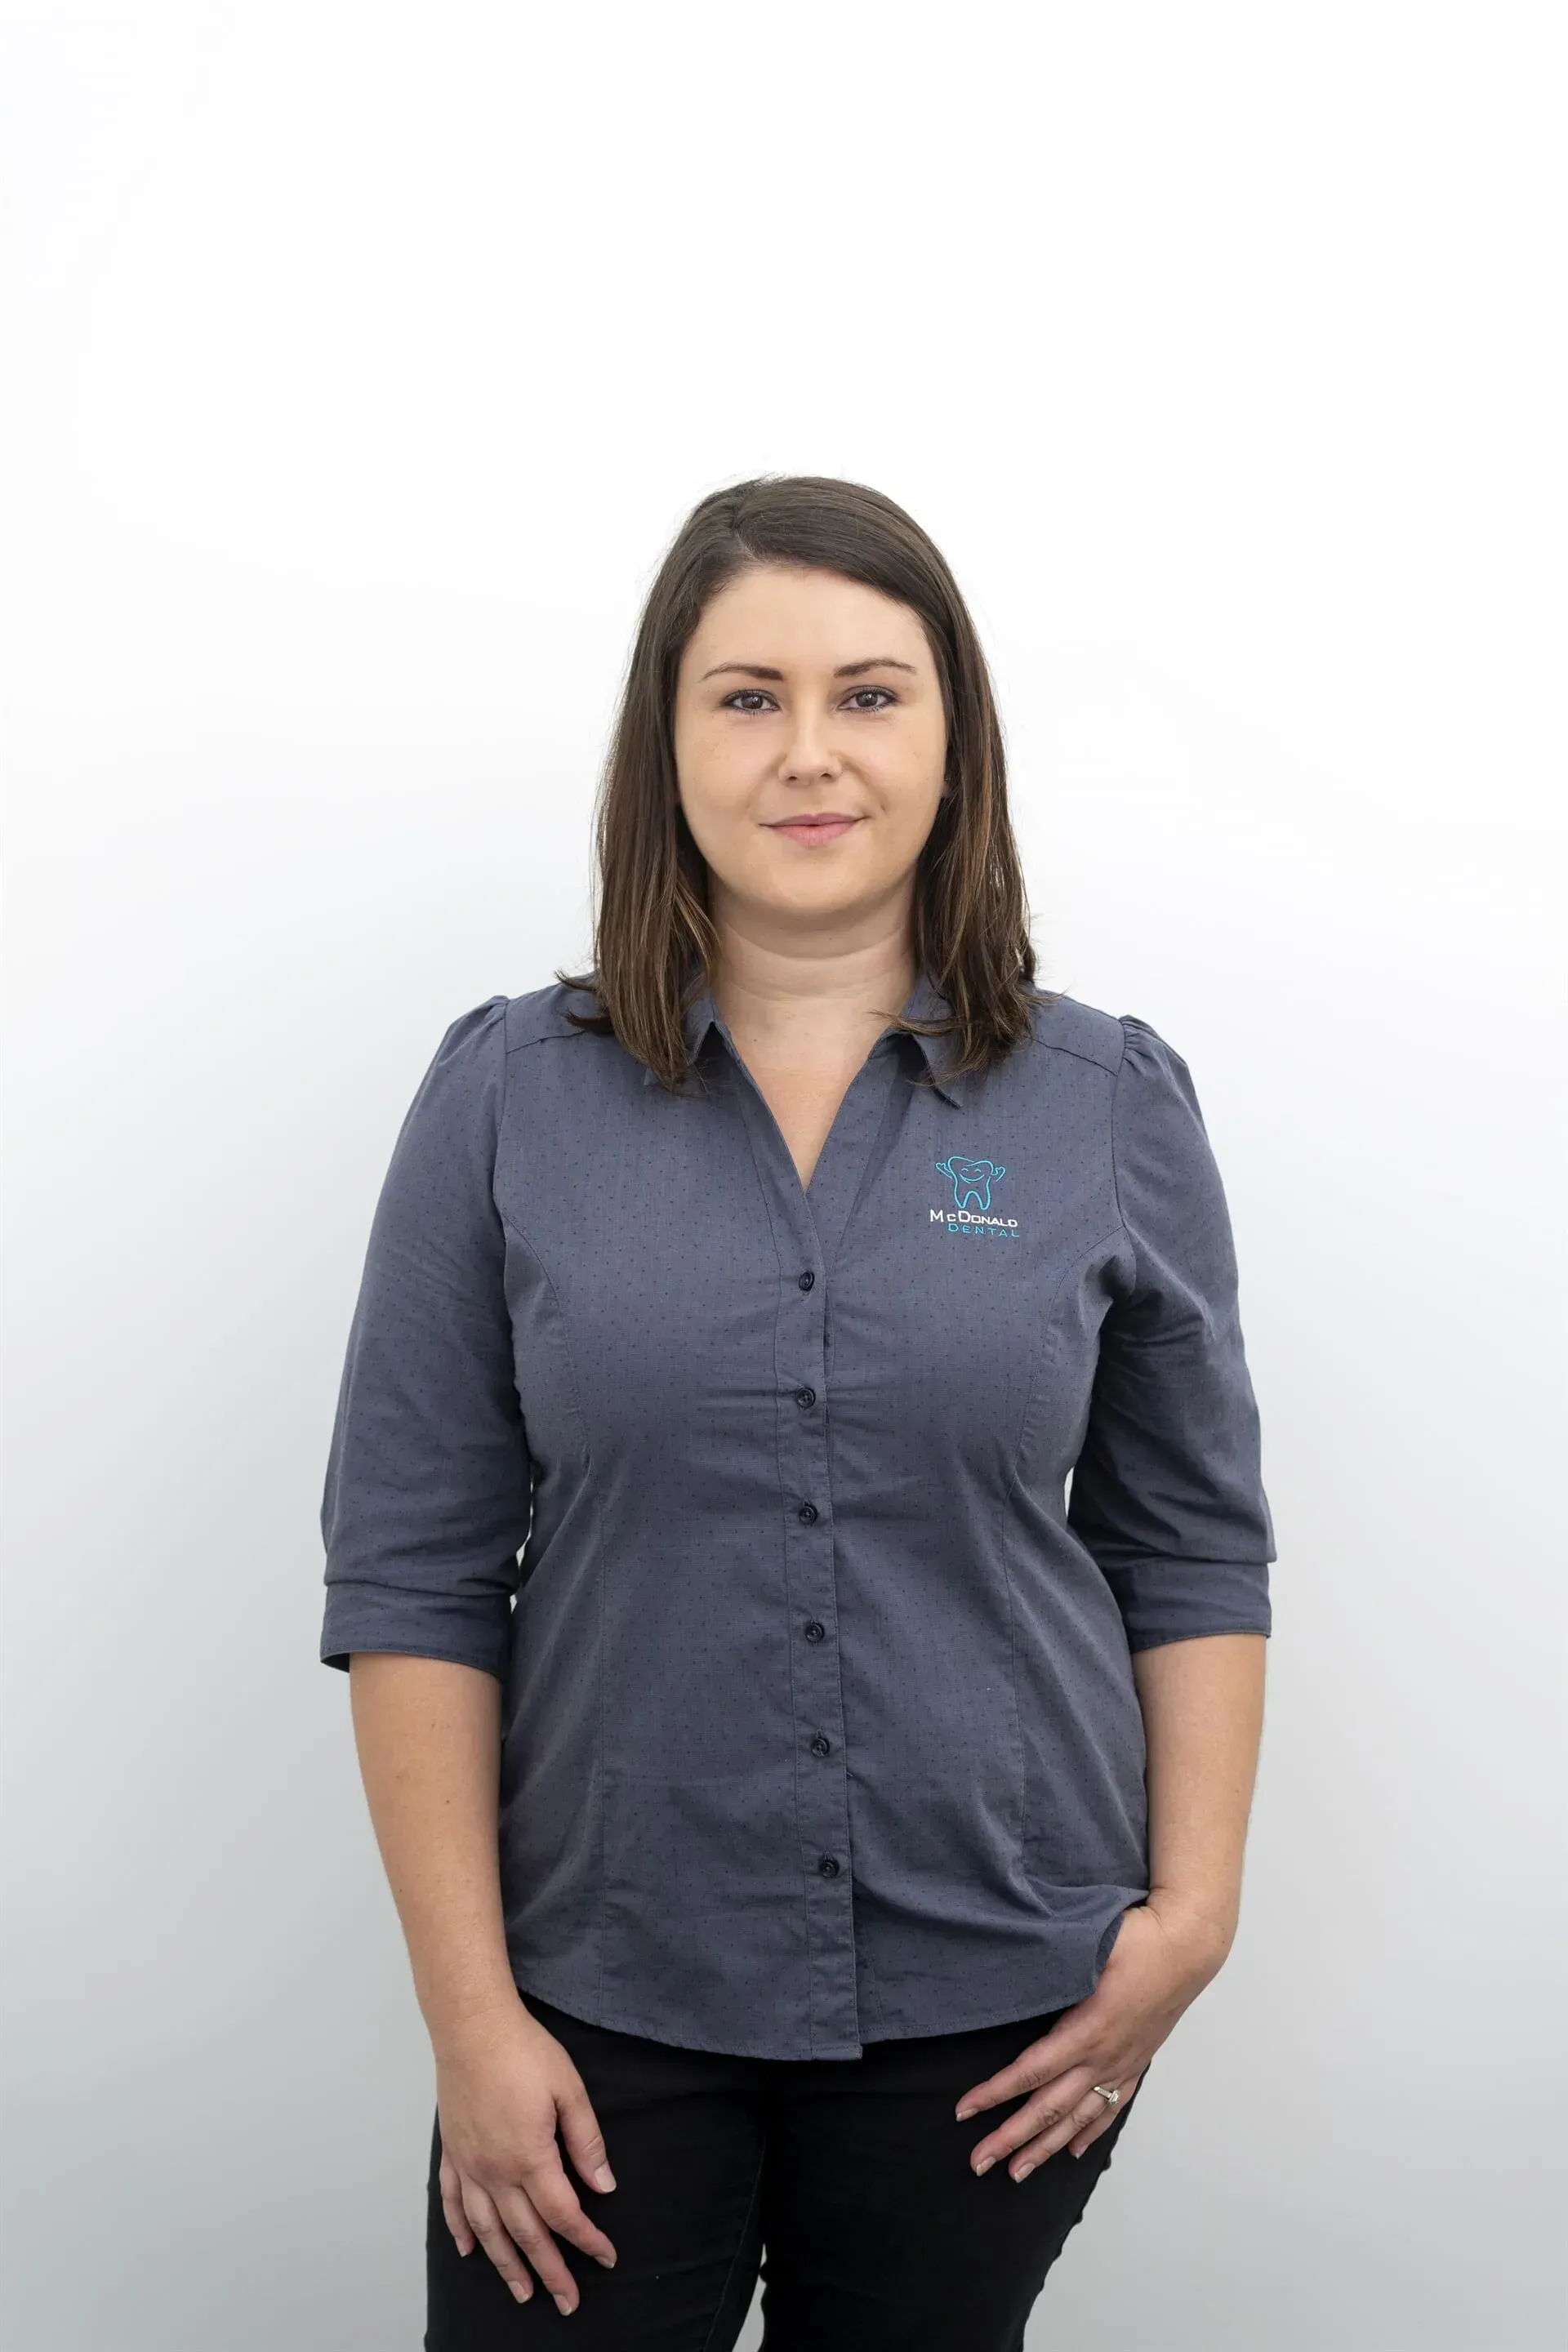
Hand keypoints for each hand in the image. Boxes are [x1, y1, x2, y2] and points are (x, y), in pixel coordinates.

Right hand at [433, 1997, 618, 2314]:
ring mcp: (469, 2164)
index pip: (564, 2213)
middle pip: (526, 2234)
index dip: (587, 2239)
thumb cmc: (523, 2051)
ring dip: (505, 2265)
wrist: (472, 2026)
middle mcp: (495, 2171)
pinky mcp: (452, 2151)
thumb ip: (586, 2142)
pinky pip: (452, 2202)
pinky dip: (460, 2230)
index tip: (606, 2257)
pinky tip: (468, 2250)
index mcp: (530, 2157)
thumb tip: (603, 2185)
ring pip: (488, 2229)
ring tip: (521, 2292)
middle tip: (567, 2302)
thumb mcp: (569, 2090)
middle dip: (550, 2271)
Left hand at [953, 1898, 1227, 2178]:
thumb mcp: (1086, 1950)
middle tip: (979, 2163)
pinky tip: (1075, 2149)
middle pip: (1049, 2108)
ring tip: (1018, 2172)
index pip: (1030, 2072)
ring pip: (1078, 2118)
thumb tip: (1011, 1980)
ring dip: (1046, 2147)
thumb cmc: (1135, 1940)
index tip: (964, 2112)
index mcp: (1086, 2030)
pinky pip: (1110, 2107)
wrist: (1187, 1947)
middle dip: (1011, 2138)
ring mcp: (1122, 2064)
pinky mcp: (1136, 2063)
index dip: (994, 2094)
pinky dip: (1090, 2131)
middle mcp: (1103, 2057)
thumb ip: (1051, 1972)